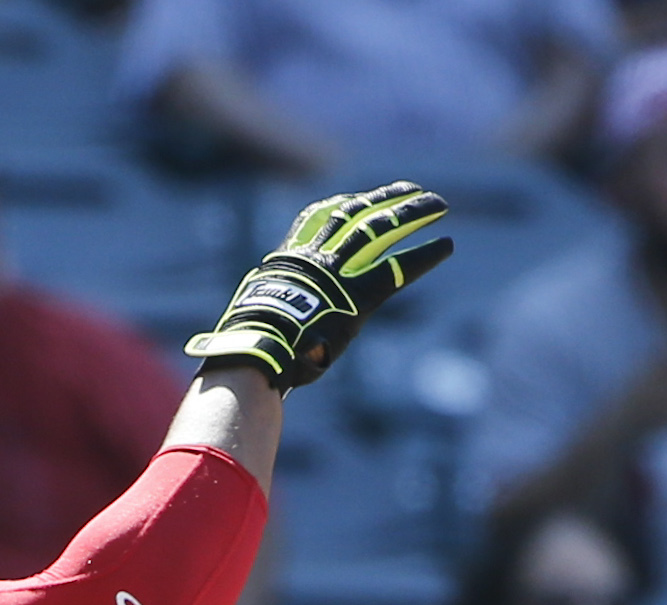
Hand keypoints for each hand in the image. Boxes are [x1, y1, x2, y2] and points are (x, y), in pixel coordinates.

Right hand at [183, 180, 452, 389]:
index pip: (316, 219)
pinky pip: (396, 268)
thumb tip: (220, 351)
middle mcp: (313, 258)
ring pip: (379, 229)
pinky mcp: (357, 295)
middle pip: (354, 214)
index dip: (340, 205)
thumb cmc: (243, 353)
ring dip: (410, 214)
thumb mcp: (246, 327)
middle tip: (411, 189)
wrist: (254, 352)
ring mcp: (337, 273)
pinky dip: (422, 255)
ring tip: (438, 203)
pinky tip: (445, 244)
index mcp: (286, 261)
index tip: (356, 197)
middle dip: (384, 199)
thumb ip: (252, 324)